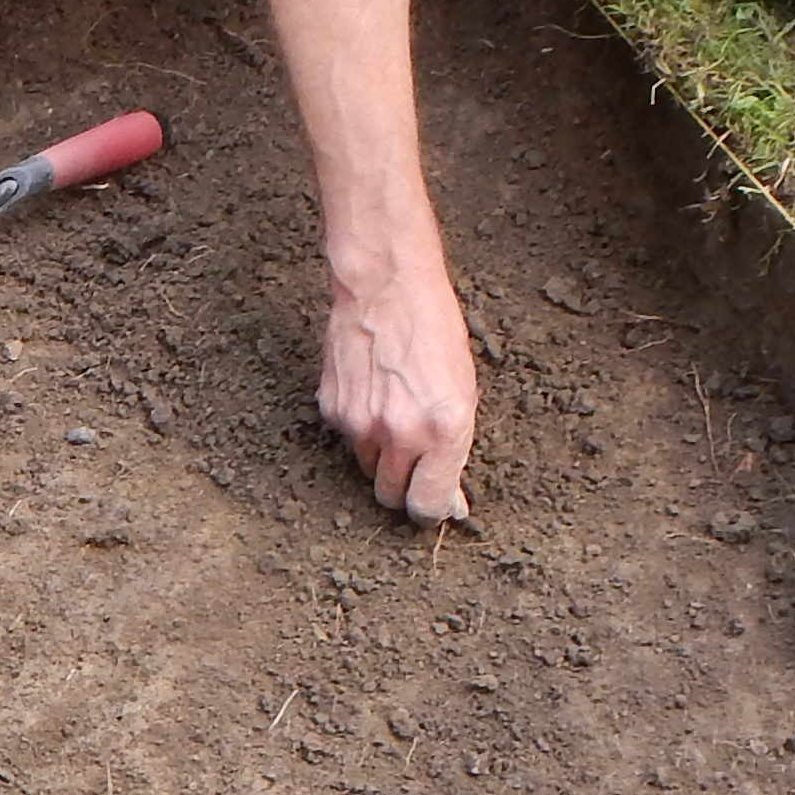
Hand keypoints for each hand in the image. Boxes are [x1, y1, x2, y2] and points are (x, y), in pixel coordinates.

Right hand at [320, 251, 477, 521]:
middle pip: (390, 495)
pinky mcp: (331, 409)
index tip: (434, 502)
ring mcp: (359, 423)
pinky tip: (371, 392)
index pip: (427, 504)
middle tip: (412, 465)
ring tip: (393, 413)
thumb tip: (447, 497)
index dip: (431, 508)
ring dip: (380, 456)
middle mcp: (400, 433)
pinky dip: (358, 427)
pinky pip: (346, 438)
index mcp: (443, 430)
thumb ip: (452, 448)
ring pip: (365, 468)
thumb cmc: (434, 329)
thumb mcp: (464, 391)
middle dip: (402, 488)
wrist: (386, 285)